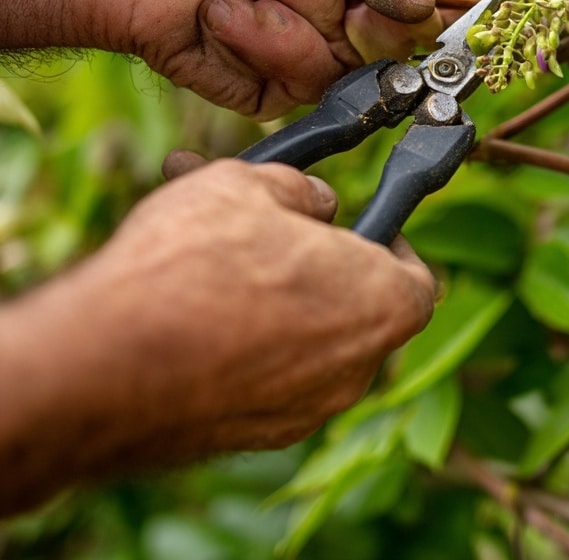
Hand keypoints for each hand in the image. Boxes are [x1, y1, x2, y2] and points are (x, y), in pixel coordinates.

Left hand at [0, 0, 505, 116]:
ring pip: (366, 61)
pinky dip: (271, 39)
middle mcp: (353, 1)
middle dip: (382, 7)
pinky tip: (231, 11)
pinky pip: (309, 81)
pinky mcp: (279, 87)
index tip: (523, 1)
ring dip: (312, 12)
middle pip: (418, 31)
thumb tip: (426, 11)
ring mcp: (320, 46)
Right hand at [0, 159, 434, 512]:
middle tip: (273, 230)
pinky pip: (263, 374)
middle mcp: (354, 368)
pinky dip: (242, 339)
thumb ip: (301, 190)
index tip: (354, 222)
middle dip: (316, 262)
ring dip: (271, 295)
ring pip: (304, 339)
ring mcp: (303, 410)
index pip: (414, 274)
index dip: (389, 239)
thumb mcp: (251, 183)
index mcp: (381, 303)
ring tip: (210, 249)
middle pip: (355, 305)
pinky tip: (191, 302)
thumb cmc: (193, 266)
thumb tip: (313, 201)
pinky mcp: (248, 434)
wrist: (103, 366)